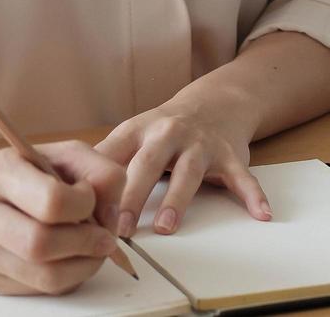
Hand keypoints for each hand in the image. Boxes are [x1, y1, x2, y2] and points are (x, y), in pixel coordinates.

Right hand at [0, 140, 125, 295]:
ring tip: (93, 247)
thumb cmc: (26, 171)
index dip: (86, 204)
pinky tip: (68, 256)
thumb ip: (100, 172)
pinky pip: (39, 289)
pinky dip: (66, 276)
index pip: (52, 201)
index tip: (90, 197)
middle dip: (87, 243)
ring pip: (44, 277)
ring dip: (84, 265)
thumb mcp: (64, 154)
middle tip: (104, 236)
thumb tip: (111, 214)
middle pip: (42, 245)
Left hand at [94, 94, 272, 237]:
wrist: (216, 102)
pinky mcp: (230, 156)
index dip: (99, 183)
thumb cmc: (165, 128)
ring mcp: (202, 145)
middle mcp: (170, 134)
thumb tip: (69, 189)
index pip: (115, 157)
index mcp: (141, 130)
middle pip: (149, 163)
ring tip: (167, 226)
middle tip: (120, 227)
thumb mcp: (132, 133)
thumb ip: (107, 159)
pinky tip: (260, 213)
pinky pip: (243, 178)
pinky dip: (253, 195)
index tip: (85, 211)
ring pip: (190, 172)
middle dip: (133, 195)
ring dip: (178, 199)